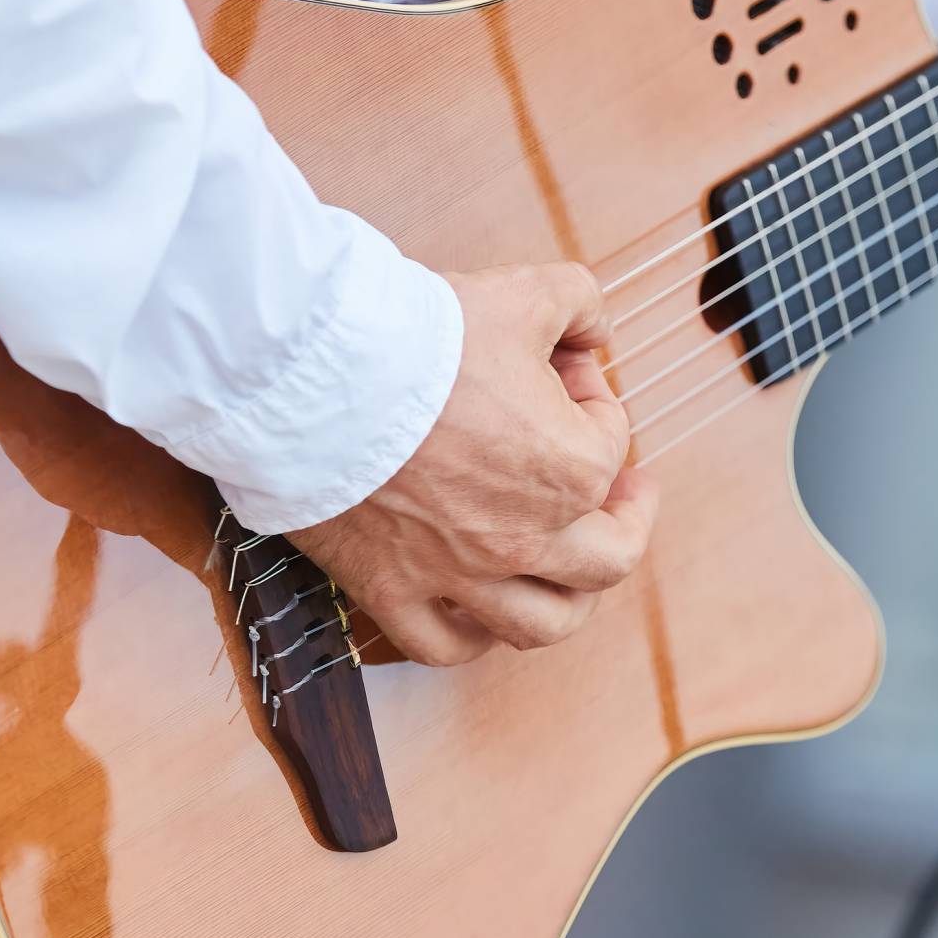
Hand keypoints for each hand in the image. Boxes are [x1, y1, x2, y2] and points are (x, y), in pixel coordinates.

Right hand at [286, 264, 658, 665]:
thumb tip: (596, 328)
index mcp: (573, 470)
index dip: (591, 395)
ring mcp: (460, 574)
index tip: (558, 368)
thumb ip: (580, 302)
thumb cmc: (419, 335)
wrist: (312, 373)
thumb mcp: (525, 292)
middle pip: (609, 555)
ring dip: (569, 597)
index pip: (611, 441)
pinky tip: (478, 614)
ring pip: (543, 623)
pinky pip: (445, 645)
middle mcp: (528, 537)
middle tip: (625, 493)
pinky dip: (471, 636)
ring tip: (568, 568)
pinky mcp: (391, 590)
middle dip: (625, 518)